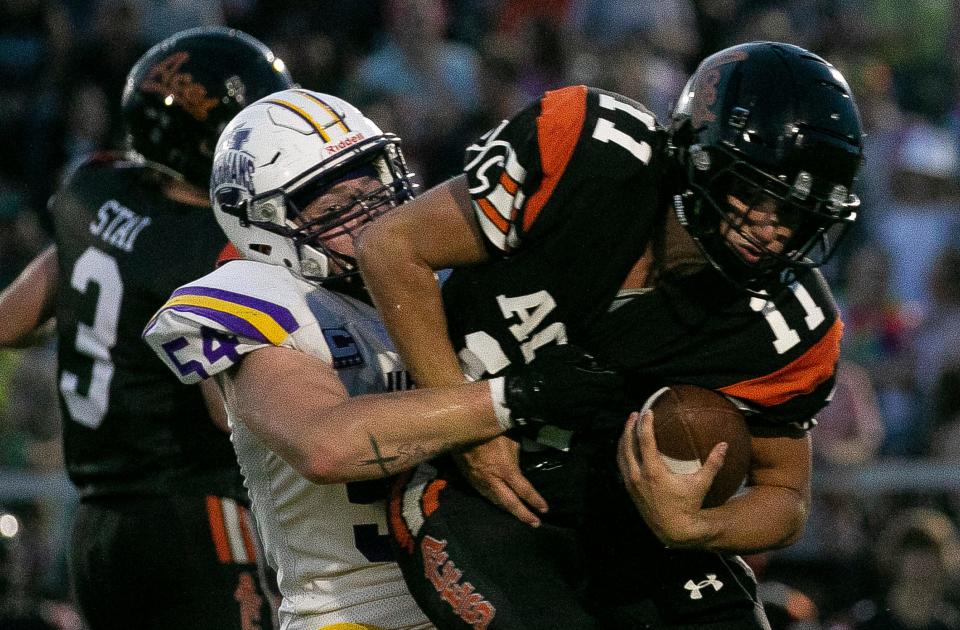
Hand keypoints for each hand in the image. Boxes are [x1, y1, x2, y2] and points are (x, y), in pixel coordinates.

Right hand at [454, 436, 548, 526]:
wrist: (461, 430)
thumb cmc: (489, 431)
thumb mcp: (510, 440)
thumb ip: (515, 458)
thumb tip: (518, 467)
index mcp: (505, 470)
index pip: (524, 490)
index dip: (535, 500)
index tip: (544, 509)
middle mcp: (493, 481)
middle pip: (510, 503)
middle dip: (523, 515)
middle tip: (535, 523)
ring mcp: (480, 482)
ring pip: (496, 501)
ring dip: (509, 510)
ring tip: (520, 516)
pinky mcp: (471, 481)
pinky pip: (486, 495)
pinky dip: (496, 502)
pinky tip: (501, 504)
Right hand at [504, 344, 623, 428]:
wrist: (523, 394)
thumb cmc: (539, 372)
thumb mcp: (557, 355)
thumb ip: (577, 355)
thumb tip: (593, 361)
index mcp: (579, 379)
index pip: (608, 382)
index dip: (615, 379)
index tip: (616, 378)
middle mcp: (581, 397)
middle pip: (607, 396)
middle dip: (613, 392)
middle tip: (614, 388)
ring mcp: (576, 411)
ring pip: (600, 409)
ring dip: (604, 404)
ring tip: (605, 399)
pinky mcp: (570, 421)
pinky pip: (588, 420)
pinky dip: (592, 415)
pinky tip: (590, 409)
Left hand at [616, 410, 726, 548]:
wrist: (674, 530)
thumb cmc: (688, 506)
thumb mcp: (701, 484)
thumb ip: (713, 464)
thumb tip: (724, 445)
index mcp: (654, 472)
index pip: (645, 441)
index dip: (645, 424)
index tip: (647, 411)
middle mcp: (638, 476)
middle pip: (628, 445)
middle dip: (630, 427)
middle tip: (635, 414)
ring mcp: (631, 483)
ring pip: (622, 455)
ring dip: (624, 438)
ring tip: (629, 426)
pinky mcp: (629, 489)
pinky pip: (622, 466)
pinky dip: (623, 453)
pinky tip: (628, 447)